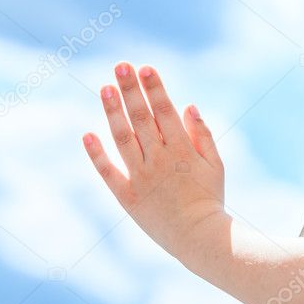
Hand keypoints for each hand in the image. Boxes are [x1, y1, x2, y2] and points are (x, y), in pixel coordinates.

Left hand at [82, 62, 226, 254]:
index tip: (145, 68)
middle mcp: (159, 159)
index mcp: (183, 149)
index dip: (154, 88)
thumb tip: (188, 105)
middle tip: (121, 65)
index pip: (165, 111)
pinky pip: (108, 171)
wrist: (199, 237)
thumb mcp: (216, 165)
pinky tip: (87, 134)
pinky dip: (97, 153)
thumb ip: (203, 135)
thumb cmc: (210, 199)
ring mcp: (141, 177)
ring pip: (123, 138)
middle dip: (131, 90)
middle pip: (141, 118)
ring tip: (104, 88)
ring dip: (113, 112)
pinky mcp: (127, 196)